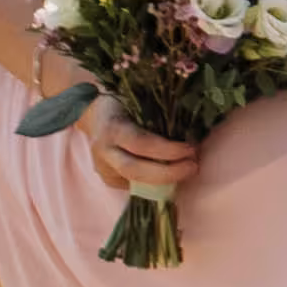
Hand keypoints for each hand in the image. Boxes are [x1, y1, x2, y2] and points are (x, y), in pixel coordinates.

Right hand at [81, 103, 203, 195]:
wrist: (92, 114)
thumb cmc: (123, 102)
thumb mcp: (138, 101)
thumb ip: (159, 114)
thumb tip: (193, 128)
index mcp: (112, 127)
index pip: (141, 143)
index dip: (168, 150)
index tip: (191, 148)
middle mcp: (103, 150)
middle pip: (135, 170)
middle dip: (168, 173)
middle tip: (192, 166)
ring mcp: (102, 166)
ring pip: (133, 182)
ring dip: (164, 181)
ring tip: (186, 171)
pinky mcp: (106, 177)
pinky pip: (133, 185)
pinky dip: (155, 183)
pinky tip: (171, 176)